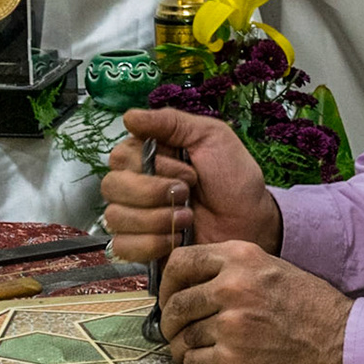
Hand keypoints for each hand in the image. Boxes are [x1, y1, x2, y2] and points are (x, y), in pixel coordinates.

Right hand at [102, 108, 282, 262]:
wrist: (251, 221)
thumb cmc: (234, 178)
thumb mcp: (210, 136)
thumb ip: (170, 122)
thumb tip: (129, 117)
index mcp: (147, 155)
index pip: (119, 157)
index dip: (152, 167)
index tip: (188, 172)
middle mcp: (135, 184)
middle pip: (111, 187)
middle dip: (153, 193)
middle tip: (187, 194)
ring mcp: (136, 217)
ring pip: (115, 217)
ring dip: (157, 219)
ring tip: (188, 218)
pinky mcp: (142, 247)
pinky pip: (123, 246)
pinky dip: (152, 243)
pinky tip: (176, 239)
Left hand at [158, 241, 351, 363]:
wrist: (340, 342)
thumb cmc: (308, 305)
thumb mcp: (269, 267)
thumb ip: (229, 269)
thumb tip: (186, 283)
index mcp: (240, 257)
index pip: (179, 262)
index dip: (167, 284)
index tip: (170, 297)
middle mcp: (232, 286)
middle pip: (176, 304)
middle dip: (171, 321)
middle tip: (176, 331)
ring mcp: (232, 324)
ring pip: (182, 337)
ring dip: (183, 346)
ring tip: (196, 350)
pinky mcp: (234, 360)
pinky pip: (193, 362)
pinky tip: (209, 363)